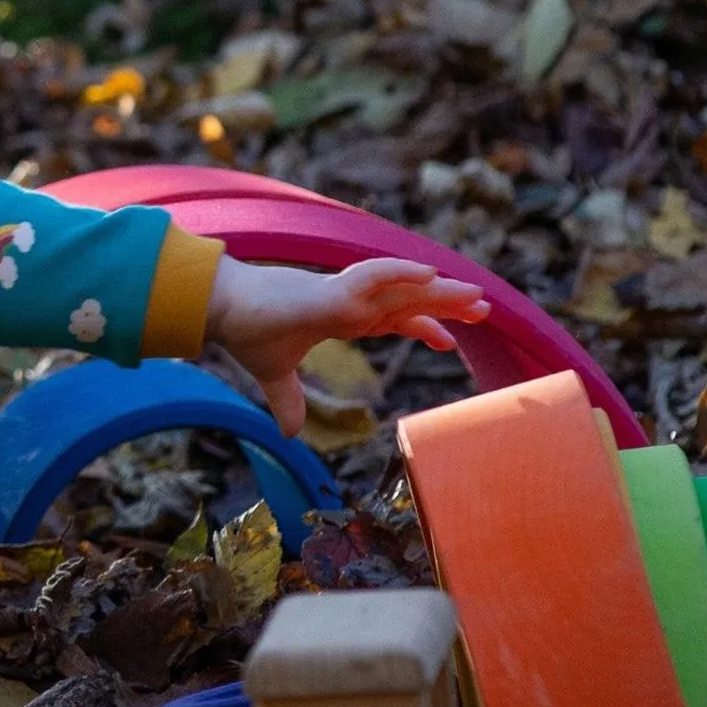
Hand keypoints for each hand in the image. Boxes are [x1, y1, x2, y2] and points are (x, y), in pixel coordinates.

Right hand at [205, 255, 490, 436]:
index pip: (393, 318)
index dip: (423, 326)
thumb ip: (286, 399)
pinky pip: (373, 276)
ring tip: (477, 297)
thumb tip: (289, 433)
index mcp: (341, 316)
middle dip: (447, 305)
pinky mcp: (329, 292)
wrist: (221, 310)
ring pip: (403, 288)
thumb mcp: (274, 374)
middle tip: (485, 311)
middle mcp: (350, 301)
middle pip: (409, 300)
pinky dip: (402, 273)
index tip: (449, 341)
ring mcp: (343, 293)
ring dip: (441, 291)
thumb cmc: (247, 331)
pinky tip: (430, 273)